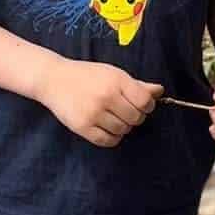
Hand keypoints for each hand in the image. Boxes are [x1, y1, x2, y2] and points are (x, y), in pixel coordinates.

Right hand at [40, 61, 162, 146]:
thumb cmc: (87, 75)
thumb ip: (137, 85)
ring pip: (123, 130)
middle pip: (136, 118)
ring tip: (113, 117)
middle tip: (124, 110)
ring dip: (123, 126)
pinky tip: (107, 127)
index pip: (145, 102)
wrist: (53, 80)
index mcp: (116, 81)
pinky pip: (108, 141)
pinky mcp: (82, 127)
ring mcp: (93, 113)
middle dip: (135, 116)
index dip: (147, 105)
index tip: (141, 104)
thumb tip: (160, 91)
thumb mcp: (113, 74)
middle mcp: (106, 97)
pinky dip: (112, 137)